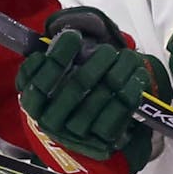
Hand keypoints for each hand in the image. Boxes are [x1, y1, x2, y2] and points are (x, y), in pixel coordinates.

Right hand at [15, 7, 160, 171]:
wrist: (76, 139)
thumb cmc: (62, 98)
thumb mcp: (49, 80)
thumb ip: (52, 59)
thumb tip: (68, 31)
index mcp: (35, 104)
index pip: (42, 80)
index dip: (57, 56)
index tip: (72, 36)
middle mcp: (53, 122)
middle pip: (76, 88)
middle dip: (96, 64)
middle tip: (108, 49)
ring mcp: (77, 134)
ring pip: (99, 101)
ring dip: (117, 75)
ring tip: (127, 58)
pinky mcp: (99, 142)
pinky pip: (117, 117)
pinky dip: (129, 94)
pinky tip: (137, 77)